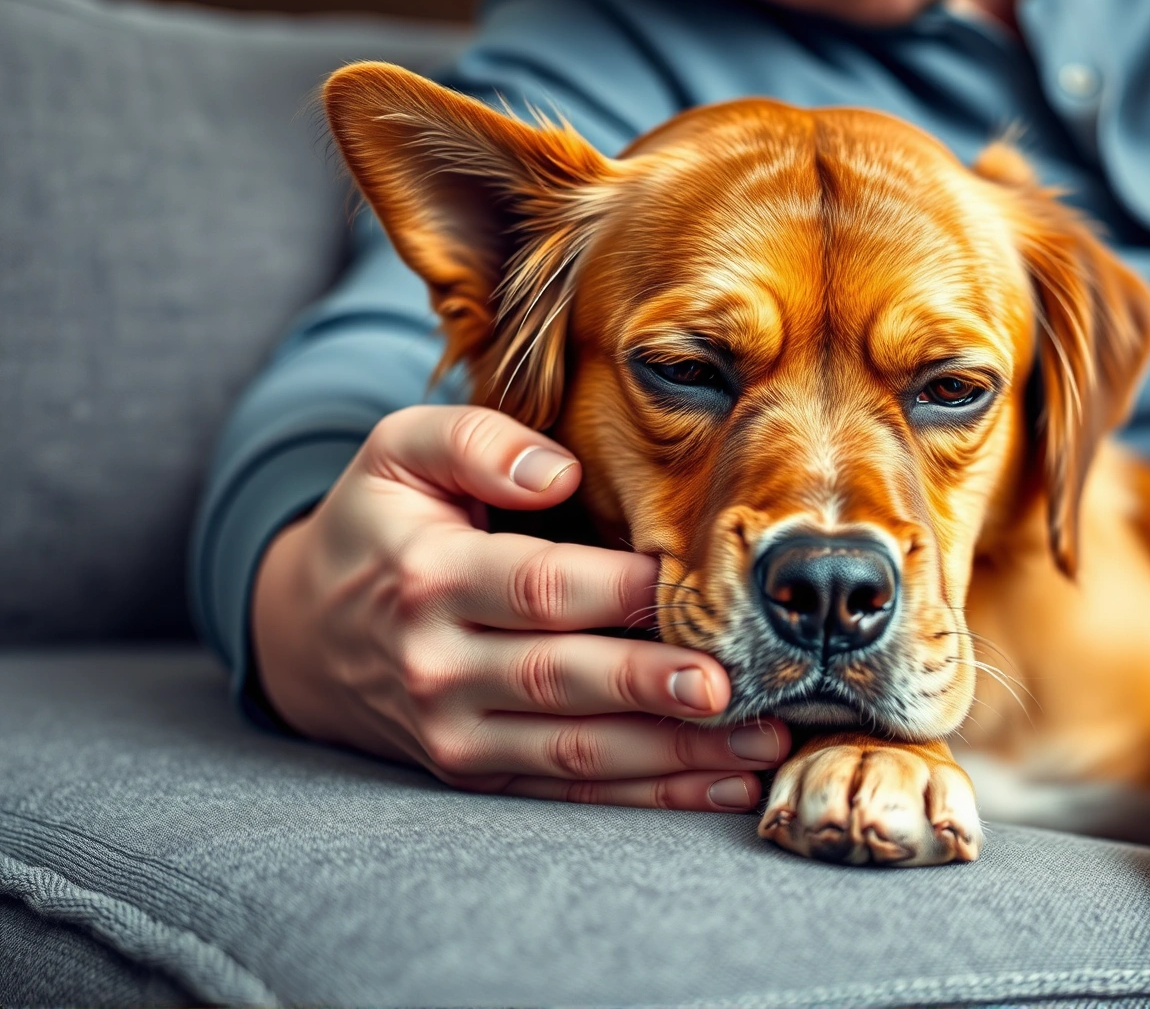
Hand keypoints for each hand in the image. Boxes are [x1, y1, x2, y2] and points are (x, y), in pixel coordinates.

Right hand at [251, 405, 788, 810]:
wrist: (303, 628)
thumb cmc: (380, 524)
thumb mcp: (396, 452)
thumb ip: (473, 440)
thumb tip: (556, 469)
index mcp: (430, 578)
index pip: (539, 587)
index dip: (619, 589)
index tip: (693, 584)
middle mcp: (439, 666)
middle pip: (561, 678)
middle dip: (650, 687)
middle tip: (730, 688)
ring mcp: (456, 732)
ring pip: (577, 751)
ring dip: (675, 754)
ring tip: (760, 745)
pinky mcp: (477, 772)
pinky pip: (569, 791)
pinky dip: (650, 795)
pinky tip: (722, 787)